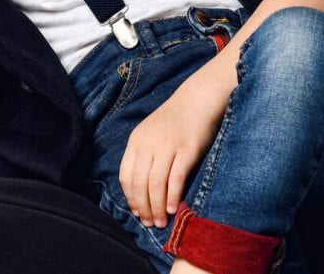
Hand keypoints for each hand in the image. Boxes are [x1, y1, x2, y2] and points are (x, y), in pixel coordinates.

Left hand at [118, 75, 228, 228]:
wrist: (198, 99)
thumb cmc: (175, 120)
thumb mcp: (151, 134)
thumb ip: (145, 155)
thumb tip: (142, 188)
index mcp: (136, 141)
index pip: (125, 175)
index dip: (130, 198)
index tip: (136, 212)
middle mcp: (148, 144)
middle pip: (139, 183)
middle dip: (142, 207)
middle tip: (149, 223)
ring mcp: (167, 146)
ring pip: (155, 183)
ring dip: (156, 207)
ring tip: (160, 221)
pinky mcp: (186, 150)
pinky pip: (175, 178)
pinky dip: (172, 196)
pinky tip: (173, 208)